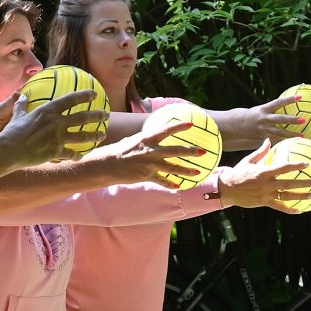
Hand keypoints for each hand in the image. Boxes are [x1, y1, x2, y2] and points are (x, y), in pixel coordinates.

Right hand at [0, 89, 107, 164]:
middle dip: (97, 115)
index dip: (85, 95)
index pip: (71, 100)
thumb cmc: (11, 131)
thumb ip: (21, 105)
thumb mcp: (17, 115)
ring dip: (95, 135)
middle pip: (83, 118)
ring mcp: (58, 138)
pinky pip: (71, 153)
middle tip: (106, 115)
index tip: (94, 94)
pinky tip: (80, 156)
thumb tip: (22, 95)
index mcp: (48, 111)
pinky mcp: (56, 152)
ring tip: (102, 135)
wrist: (9, 150)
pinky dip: (77, 155)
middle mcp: (56, 123)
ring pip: (82, 136)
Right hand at [89, 110, 208, 186]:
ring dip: (186, 171)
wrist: (107, 165)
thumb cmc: (119, 150)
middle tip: (203, 151)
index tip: (192, 124)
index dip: (179, 126)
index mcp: (147, 139)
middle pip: (175, 151)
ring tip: (198, 172)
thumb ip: (146, 139)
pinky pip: (162, 181)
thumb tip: (155, 134)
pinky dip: (170, 184)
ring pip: (173, 168)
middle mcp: (150, 151)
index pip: (166, 130)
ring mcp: (149, 165)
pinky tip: (178, 186)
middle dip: (191, 151)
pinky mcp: (146, 176)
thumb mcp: (133, 140)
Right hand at [217, 97, 310, 150]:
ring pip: (280, 132)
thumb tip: (280, 108)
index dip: (289, 99)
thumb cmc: (246, 117)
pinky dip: (284, 142)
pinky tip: (292, 145)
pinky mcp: (262, 138)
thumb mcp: (257, 111)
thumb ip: (268, 112)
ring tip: (303, 135)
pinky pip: (275, 140)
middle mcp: (264, 119)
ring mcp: (263, 129)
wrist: (232, 126)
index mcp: (263, 109)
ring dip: (292, 134)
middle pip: (281, 119)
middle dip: (292, 120)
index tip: (300, 97)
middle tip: (304, 120)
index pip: (279, 102)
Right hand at [217, 141, 310, 209]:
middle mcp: (267, 184)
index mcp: (264, 172)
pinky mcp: (264, 202)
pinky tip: (299, 210)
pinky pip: (279, 207)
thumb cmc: (238, 173)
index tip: (308, 164)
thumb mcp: (248, 160)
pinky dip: (290, 210)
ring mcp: (266, 194)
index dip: (297, 165)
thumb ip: (261, 151)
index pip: (284, 167)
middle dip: (303, 183)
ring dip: (300, 196)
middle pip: (289, 183)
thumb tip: (269, 140)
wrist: (227, 189)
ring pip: (287, 196)